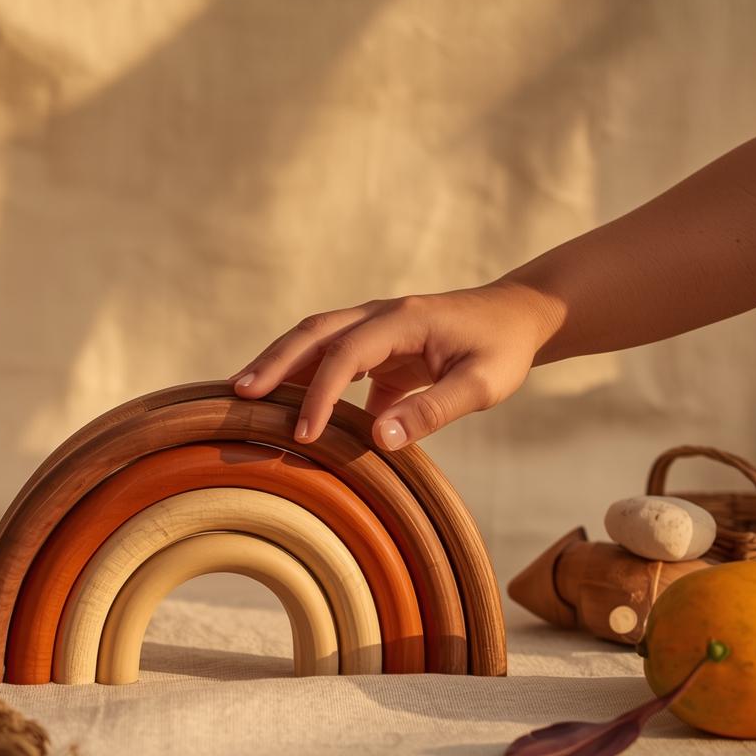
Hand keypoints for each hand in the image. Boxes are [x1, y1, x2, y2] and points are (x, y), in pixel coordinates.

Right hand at [228, 282, 558, 449]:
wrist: (517, 316)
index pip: (346, 354)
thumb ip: (432, 411)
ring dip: (281, 364)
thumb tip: (378, 440)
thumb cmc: (503, 350)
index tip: (303, 434)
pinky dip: (307, 378)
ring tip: (245, 394)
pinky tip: (290, 408)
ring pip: (316, 340)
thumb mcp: (482, 385)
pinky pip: (333, 358)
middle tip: (238, 393)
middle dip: (274, 361)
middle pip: (313, 332)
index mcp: (404, 320)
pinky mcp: (378, 345)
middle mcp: (381, 315)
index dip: (320, 393)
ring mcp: (376, 326)